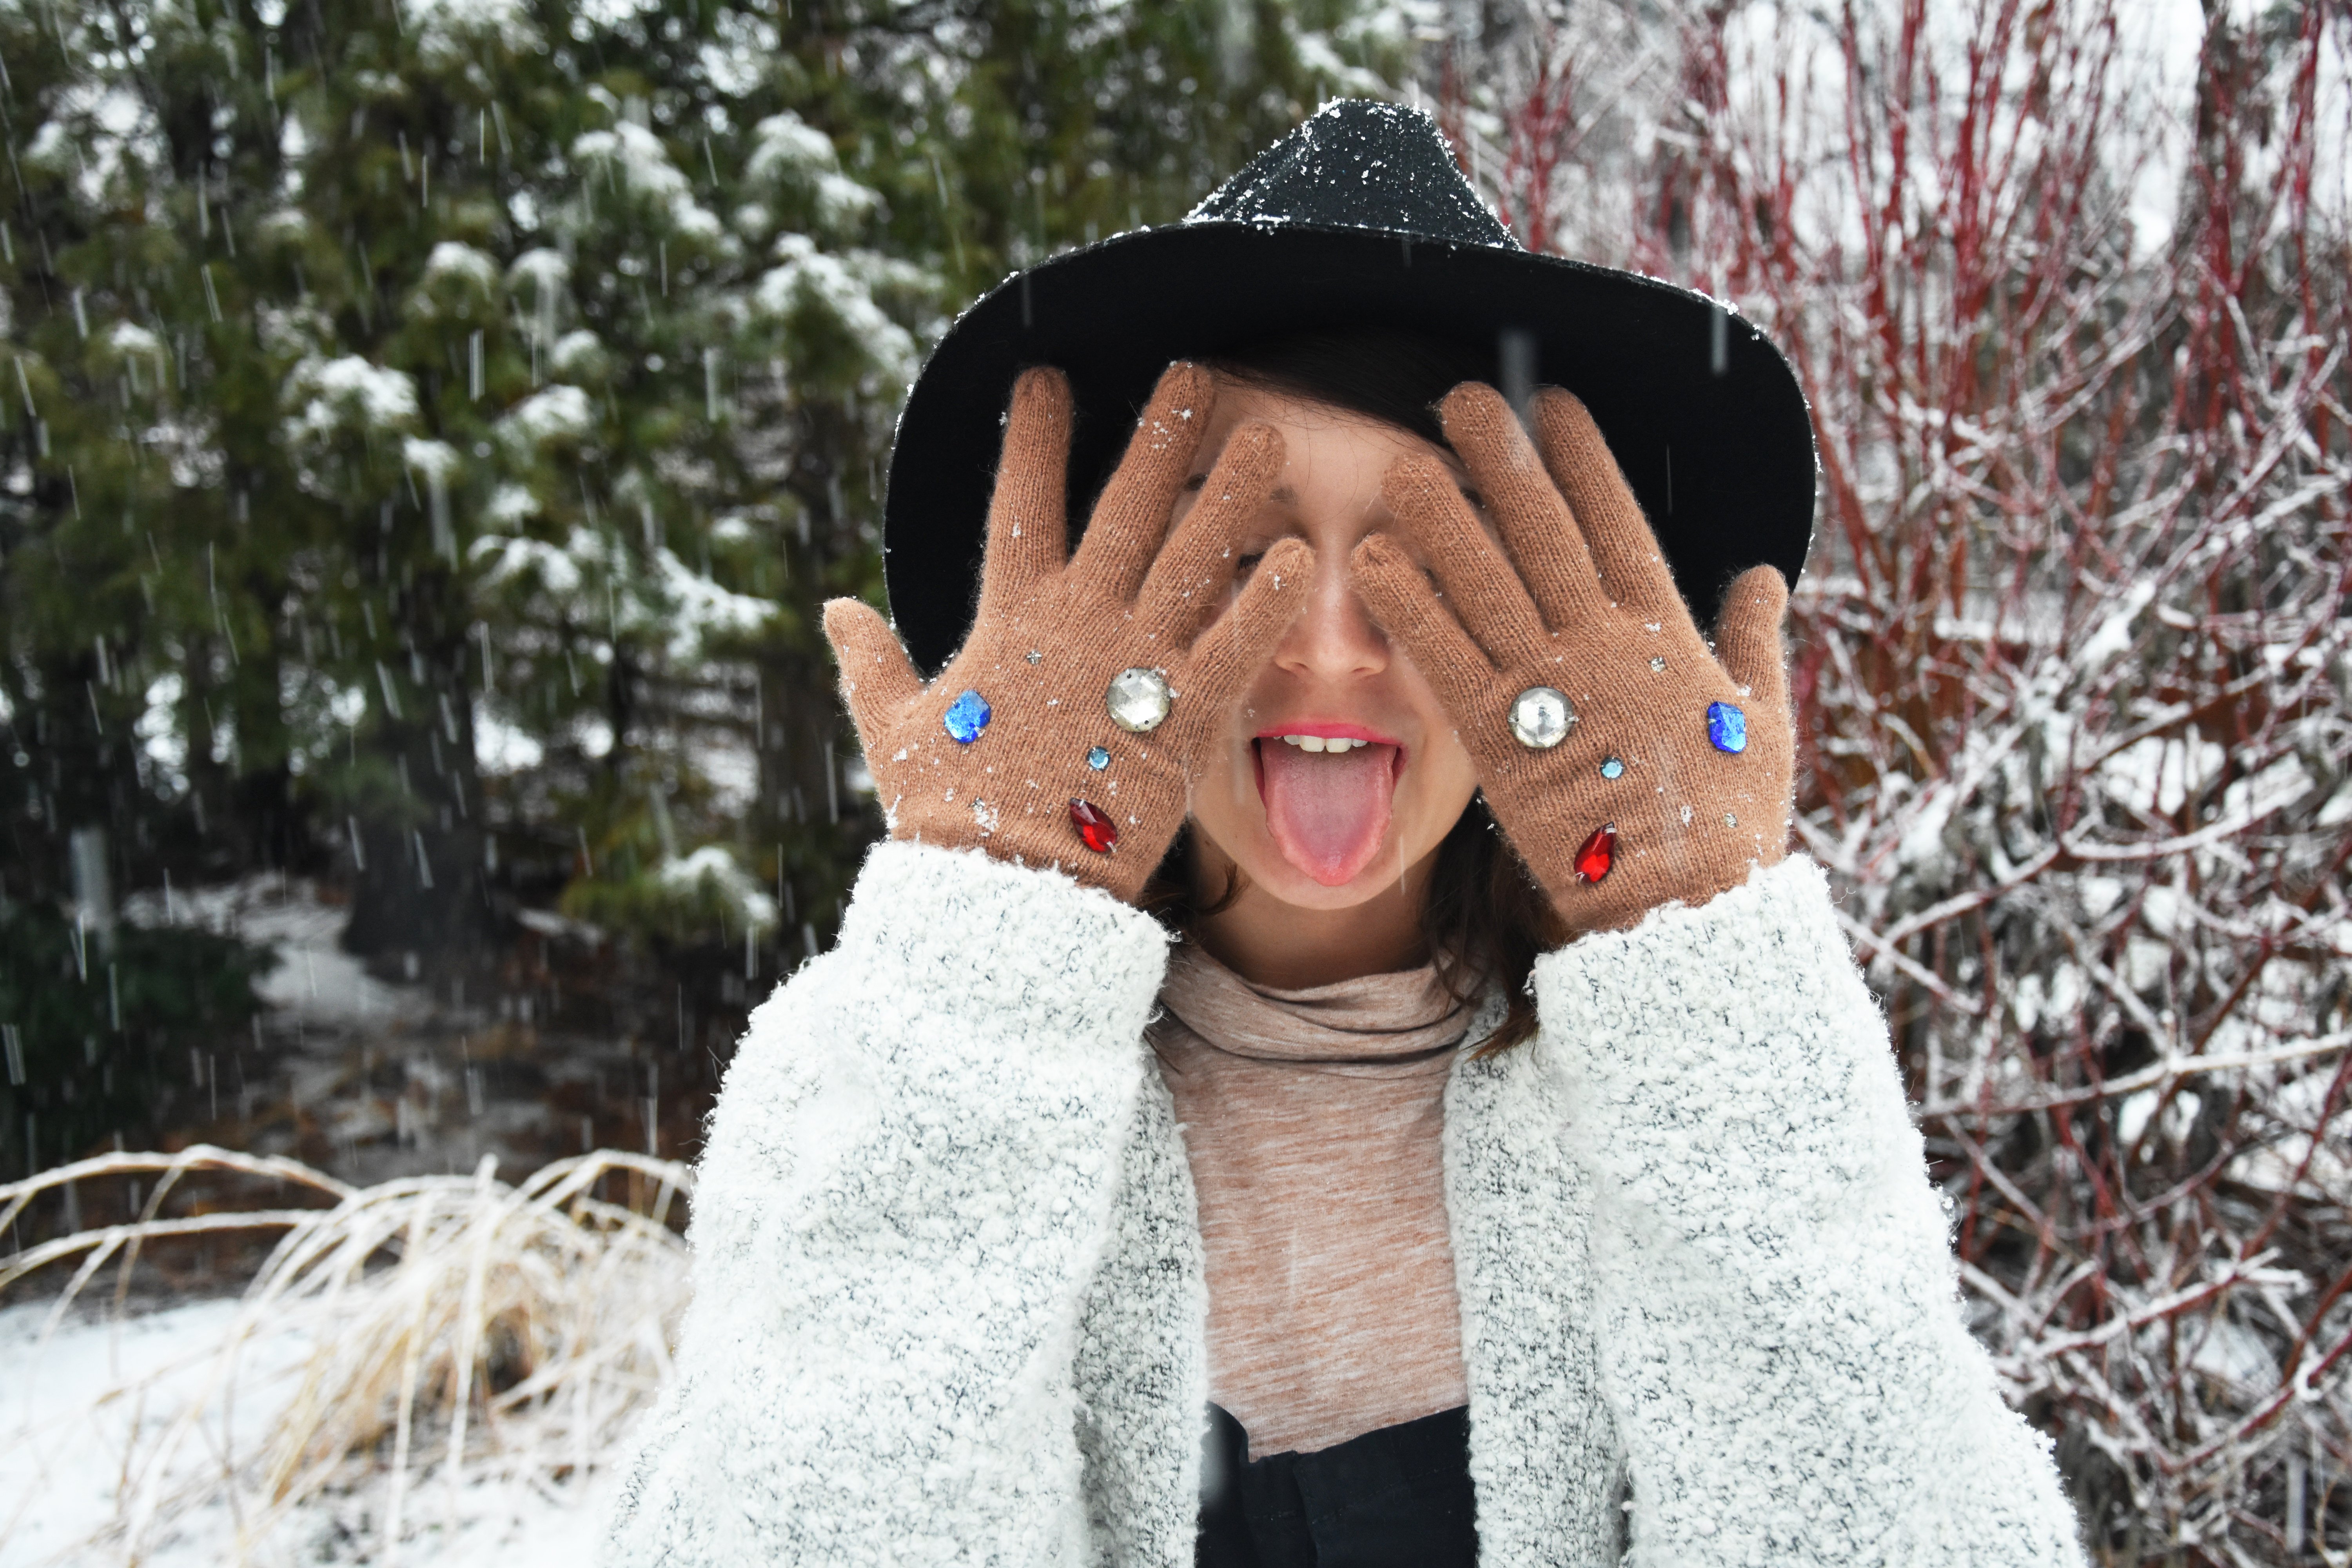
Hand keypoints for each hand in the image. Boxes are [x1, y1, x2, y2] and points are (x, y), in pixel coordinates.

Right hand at [824, 364, 1312, 903]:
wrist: (1004, 890)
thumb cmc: (946, 813)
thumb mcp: (891, 727)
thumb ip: (869, 661)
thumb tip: (833, 610)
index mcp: (1007, 618)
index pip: (1019, 501)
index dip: (1033, 435)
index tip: (1047, 376)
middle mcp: (1076, 623)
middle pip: (1127, 505)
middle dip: (1162, 433)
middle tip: (1196, 373)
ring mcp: (1133, 665)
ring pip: (1194, 557)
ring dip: (1234, 493)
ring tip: (1273, 438)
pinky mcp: (1182, 719)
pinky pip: (1236, 646)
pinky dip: (1269, 601)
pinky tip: (1301, 556)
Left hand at [1350, 383, 1792, 932]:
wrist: (1688, 914)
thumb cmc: (1729, 827)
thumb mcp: (1764, 721)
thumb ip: (1754, 641)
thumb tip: (1764, 576)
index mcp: (1665, 637)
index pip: (1618, 522)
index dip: (1584, 459)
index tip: (1552, 400)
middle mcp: (1604, 647)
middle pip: (1542, 533)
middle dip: (1501, 461)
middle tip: (1457, 399)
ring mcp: (1552, 689)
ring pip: (1484, 582)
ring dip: (1438, 519)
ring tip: (1396, 462)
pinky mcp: (1501, 741)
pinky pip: (1445, 658)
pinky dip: (1408, 607)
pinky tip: (1370, 561)